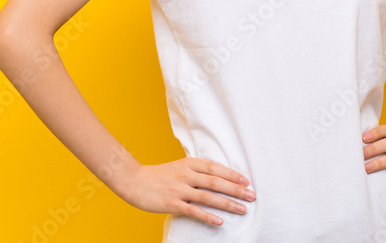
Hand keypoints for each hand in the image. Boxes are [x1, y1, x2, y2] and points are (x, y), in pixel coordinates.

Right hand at [116, 158, 255, 226]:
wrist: (133, 181)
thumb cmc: (158, 175)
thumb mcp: (178, 166)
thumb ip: (196, 170)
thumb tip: (218, 177)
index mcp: (188, 164)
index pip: (215, 168)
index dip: (232, 174)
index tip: (246, 181)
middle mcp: (185, 175)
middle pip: (215, 182)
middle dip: (236, 189)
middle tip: (252, 195)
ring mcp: (179, 190)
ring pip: (208, 197)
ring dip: (227, 203)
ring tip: (242, 209)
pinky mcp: (172, 204)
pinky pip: (194, 211)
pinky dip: (208, 217)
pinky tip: (220, 222)